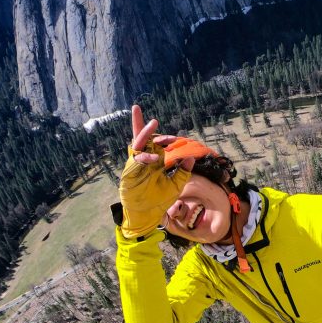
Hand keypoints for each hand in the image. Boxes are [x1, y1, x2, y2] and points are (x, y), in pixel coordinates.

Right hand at [117, 105, 193, 237]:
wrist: (147, 214)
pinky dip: (145, 158)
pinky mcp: (130, 173)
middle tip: (137, 107)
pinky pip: (136, 161)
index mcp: (152, 161)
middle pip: (139, 138)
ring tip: (153, 124)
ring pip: (137, 145)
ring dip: (144, 133)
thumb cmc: (159, 200)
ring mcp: (135, 165)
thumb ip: (183, 172)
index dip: (159, 135)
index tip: (169, 133)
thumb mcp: (175, 185)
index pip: (153, 143)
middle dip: (138, 123)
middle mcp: (142, 160)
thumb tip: (192, 158)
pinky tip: (155, 159)